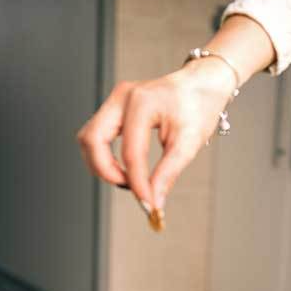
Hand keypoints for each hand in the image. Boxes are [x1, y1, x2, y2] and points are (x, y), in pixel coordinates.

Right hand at [77, 58, 235, 209]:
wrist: (201, 85)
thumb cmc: (198, 107)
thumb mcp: (189, 143)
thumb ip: (168, 174)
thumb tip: (154, 203)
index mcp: (142, 102)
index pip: (131, 152)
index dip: (137, 184)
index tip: (148, 205)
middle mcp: (122, 97)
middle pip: (92, 140)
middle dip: (106, 171)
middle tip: (130, 188)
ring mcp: (115, 101)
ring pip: (88, 139)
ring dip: (101, 165)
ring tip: (129, 179)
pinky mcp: (114, 108)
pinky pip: (96, 136)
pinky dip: (104, 157)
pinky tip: (126, 169)